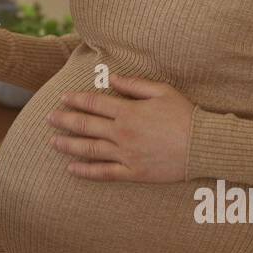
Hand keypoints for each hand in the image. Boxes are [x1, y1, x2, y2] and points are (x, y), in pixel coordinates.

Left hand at [46, 73, 195, 182]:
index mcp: (128, 111)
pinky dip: (86, 171)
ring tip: (53, 142)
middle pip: (86, 125)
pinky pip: (104, 173)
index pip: (94, 104)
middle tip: (49, 118)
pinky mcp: (133, 172)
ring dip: (68, 145)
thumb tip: (113, 79)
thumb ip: (135, 85)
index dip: (76, 100)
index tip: (63, 98)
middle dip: (65, 121)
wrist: (203, 145)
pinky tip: (72, 168)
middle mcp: (122, 133)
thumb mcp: (162, 91)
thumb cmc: (185, 115)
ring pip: (90, 149)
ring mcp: (126, 154)